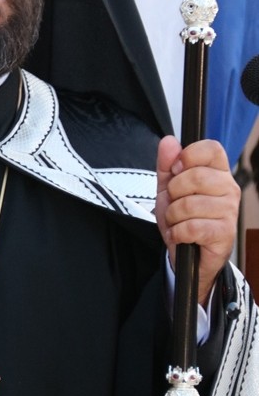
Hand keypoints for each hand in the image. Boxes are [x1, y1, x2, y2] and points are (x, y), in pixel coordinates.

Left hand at [155, 135, 239, 306]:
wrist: (187, 254)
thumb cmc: (182, 218)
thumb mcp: (168, 189)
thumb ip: (166, 164)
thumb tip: (169, 141)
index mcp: (218, 172)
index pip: (212, 148)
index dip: (189, 155)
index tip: (176, 170)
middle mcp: (229, 189)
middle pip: (197, 176)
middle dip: (174, 192)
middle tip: (174, 203)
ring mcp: (229, 211)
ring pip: (190, 204)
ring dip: (173, 216)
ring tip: (177, 222)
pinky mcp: (225, 234)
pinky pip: (192, 227)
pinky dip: (177, 233)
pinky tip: (180, 235)